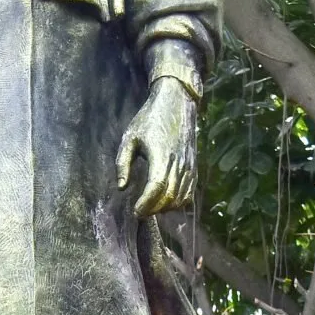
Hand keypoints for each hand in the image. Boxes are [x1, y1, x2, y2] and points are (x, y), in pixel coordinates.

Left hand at [116, 80, 197, 214]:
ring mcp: (189, 166)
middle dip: (153, 209)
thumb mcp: (129, 138)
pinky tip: (165, 202)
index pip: (157, 187)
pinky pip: (189, 194)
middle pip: (169, 197)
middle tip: (139, 211)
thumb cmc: (149, 120)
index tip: (135, 211)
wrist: (176, 103)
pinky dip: (178, 203)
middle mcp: (178, 162)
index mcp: (161, 154)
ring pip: (180, 198)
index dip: (146, 204)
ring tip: (150, 206)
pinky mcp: (194, 168)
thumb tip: (121, 187)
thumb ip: (122, 163)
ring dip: (164, 208)